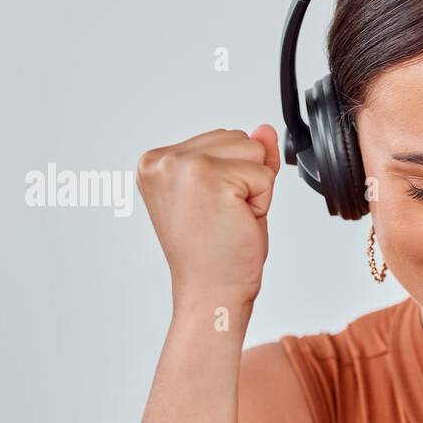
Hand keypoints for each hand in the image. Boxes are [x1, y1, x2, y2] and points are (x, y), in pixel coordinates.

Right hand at [135, 125, 280, 309]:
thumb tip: (265, 130)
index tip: (211, 210)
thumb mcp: (230, 194)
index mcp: (157, 161)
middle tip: (223, 217)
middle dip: (245, 179)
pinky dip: (262, 202)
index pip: (222, 138)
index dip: (233, 176)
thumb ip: (244, 157)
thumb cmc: (216, 254)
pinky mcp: (209, 177)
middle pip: (238, 137)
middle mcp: (164, 160)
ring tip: (229, 219)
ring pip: (253, 150)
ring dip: (253, 189)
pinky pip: (265, 174)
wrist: (211, 292)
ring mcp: (184, 166)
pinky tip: (237, 223)